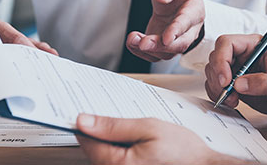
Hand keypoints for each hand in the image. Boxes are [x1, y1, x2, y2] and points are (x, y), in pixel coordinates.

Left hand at [76, 114, 240, 164]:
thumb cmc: (183, 152)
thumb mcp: (149, 128)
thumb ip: (114, 126)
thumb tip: (85, 121)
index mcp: (117, 164)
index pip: (86, 141)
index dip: (84, 121)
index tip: (84, 108)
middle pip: (93, 150)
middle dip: (99, 130)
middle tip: (114, 114)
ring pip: (105, 155)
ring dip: (111, 139)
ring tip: (133, 128)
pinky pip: (117, 161)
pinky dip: (121, 148)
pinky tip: (136, 139)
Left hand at [126, 0, 204, 61]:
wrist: (173, 0)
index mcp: (194, 9)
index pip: (187, 21)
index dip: (177, 30)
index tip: (166, 38)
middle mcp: (189, 28)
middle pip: (179, 43)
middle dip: (161, 46)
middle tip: (143, 43)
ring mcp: (177, 40)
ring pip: (167, 53)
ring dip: (149, 49)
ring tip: (132, 39)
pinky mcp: (164, 46)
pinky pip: (155, 55)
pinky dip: (141, 52)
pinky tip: (132, 43)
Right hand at [204, 35, 266, 115]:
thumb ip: (264, 83)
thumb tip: (239, 84)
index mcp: (255, 45)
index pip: (227, 43)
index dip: (221, 60)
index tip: (225, 81)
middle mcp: (242, 53)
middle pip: (216, 57)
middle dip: (217, 77)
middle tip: (228, 94)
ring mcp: (236, 66)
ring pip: (213, 71)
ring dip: (217, 88)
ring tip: (233, 100)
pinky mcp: (233, 80)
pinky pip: (215, 84)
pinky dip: (217, 94)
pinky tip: (232, 102)